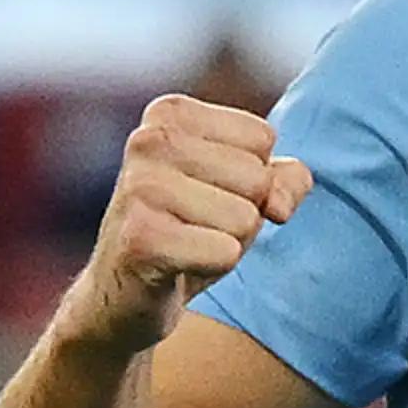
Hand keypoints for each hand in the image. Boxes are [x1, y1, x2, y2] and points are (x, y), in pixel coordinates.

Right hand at [62, 94, 313, 354]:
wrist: (123, 293)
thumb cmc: (189, 230)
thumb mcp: (244, 193)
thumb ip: (284, 180)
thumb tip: (279, 203)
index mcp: (170, 113)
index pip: (262, 138)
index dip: (252, 178)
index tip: (208, 194)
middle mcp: (148, 140)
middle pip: (257, 178)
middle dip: (242, 212)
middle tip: (196, 227)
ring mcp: (140, 187)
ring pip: (245, 218)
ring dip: (228, 242)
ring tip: (188, 245)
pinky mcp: (141, 238)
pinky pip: (227, 252)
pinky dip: (214, 266)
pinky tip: (178, 266)